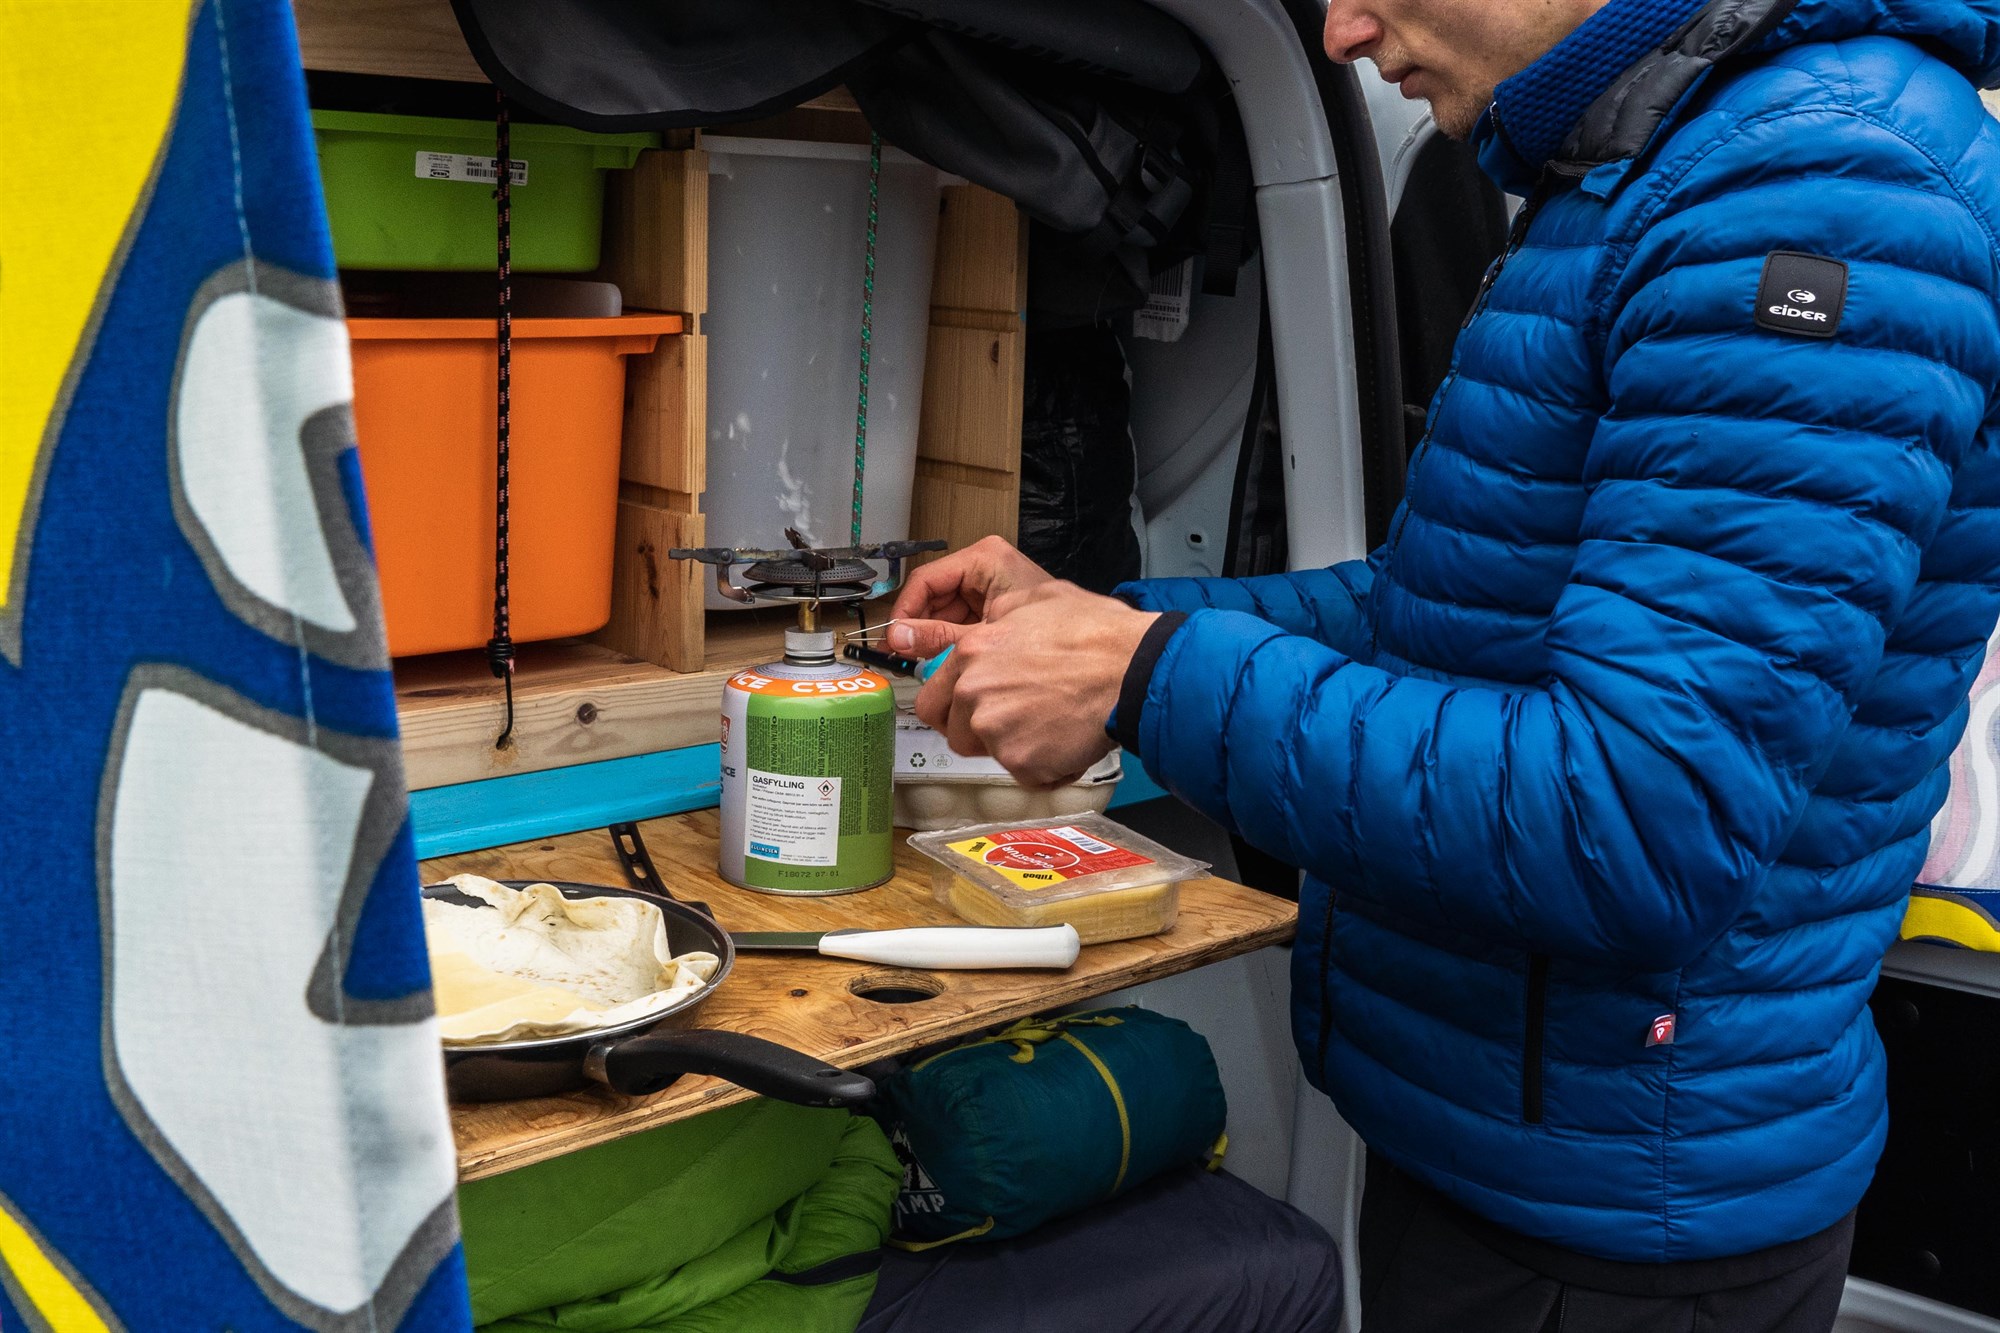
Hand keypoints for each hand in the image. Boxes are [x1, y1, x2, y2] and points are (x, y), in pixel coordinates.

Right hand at [887, 536, 1053, 649]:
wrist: (1094, 650)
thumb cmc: (1051, 629)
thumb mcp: (983, 634)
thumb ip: (939, 637)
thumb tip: (898, 638)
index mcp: (983, 558)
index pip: (926, 580)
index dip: (906, 610)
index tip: (894, 637)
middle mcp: (984, 568)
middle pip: (934, 598)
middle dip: (921, 628)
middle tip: (905, 656)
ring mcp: (990, 588)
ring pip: (946, 614)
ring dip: (936, 639)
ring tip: (929, 663)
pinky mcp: (996, 607)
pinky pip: (963, 623)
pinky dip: (954, 643)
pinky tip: (949, 663)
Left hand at [904, 581, 1158, 788]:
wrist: (1133, 668)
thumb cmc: (1095, 633)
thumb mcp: (1036, 600)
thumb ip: (999, 617)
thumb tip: (989, 624)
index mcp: (971, 652)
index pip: (932, 700)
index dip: (953, 709)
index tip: (971, 712)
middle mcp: (974, 692)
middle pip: (955, 733)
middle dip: (979, 733)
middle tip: (1018, 722)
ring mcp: (995, 730)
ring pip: (989, 754)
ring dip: (1013, 748)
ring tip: (1050, 726)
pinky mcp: (1020, 761)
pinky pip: (1024, 774)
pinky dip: (1044, 767)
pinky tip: (1068, 741)